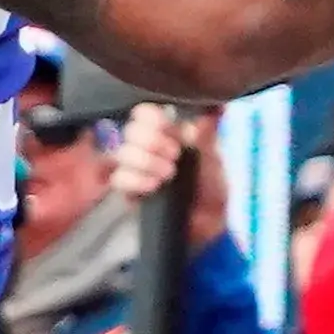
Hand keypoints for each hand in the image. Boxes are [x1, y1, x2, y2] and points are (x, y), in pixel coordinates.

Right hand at [114, 104, 227, 251]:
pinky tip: (154, 186)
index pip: (144, 113)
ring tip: (169, 174)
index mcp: (166, 132)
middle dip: (152, 140)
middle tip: (174, 155)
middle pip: (130, 130)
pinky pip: (119, 179)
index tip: (170, 130)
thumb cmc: (211, 187)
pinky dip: (136, 180)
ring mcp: (136, 170)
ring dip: (146, 161)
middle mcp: (147, 147)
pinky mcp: (129, 192)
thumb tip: (213, 109)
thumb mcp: (214, 160)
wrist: (207, 224)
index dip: (152, 117)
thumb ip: (207, 135)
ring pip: (122, 153)